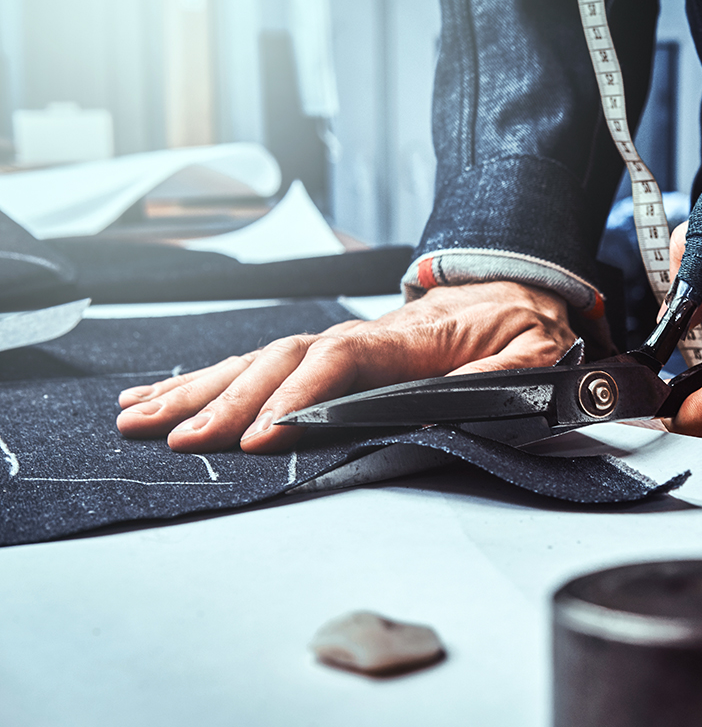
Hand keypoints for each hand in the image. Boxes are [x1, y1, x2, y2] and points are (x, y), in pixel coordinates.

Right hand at [115, 282, 575, 452]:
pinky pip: (266, 362)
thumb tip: (462, 404)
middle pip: (283, 361)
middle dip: (229, 401)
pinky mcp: (333, 351)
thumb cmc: (520, 324)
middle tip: (182, 440)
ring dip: (202, 387)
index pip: (341, 361)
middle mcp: (365, 335)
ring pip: (261, 359)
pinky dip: (216, 378)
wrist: (516, 286)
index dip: (298, 395)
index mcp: (411, 339)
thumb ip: (504, 380)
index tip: (260, 434)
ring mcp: (343, 340)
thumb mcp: (534, 353)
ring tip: (142, 415)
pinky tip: (172, 395)